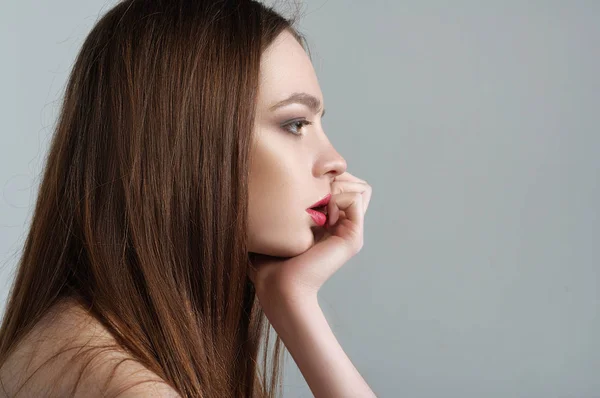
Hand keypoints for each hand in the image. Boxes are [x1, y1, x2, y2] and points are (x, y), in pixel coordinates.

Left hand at [248, 172, 371, 305]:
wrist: (278, 285)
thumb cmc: (271, 256)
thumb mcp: (280, 221)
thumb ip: (292, 201)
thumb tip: (293, 176)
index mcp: (331, 220)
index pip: (345, 182)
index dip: (328, 176)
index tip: (304, 185)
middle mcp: (344, 224)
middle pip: (356, 183)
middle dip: (336, 178)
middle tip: (313, 193)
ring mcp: (351, 231)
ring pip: (361, 188)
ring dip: (338, 187)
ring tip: (318, 205)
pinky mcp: (353, 238)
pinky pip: (356, 199)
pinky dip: (338, 198)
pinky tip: (321, 216)